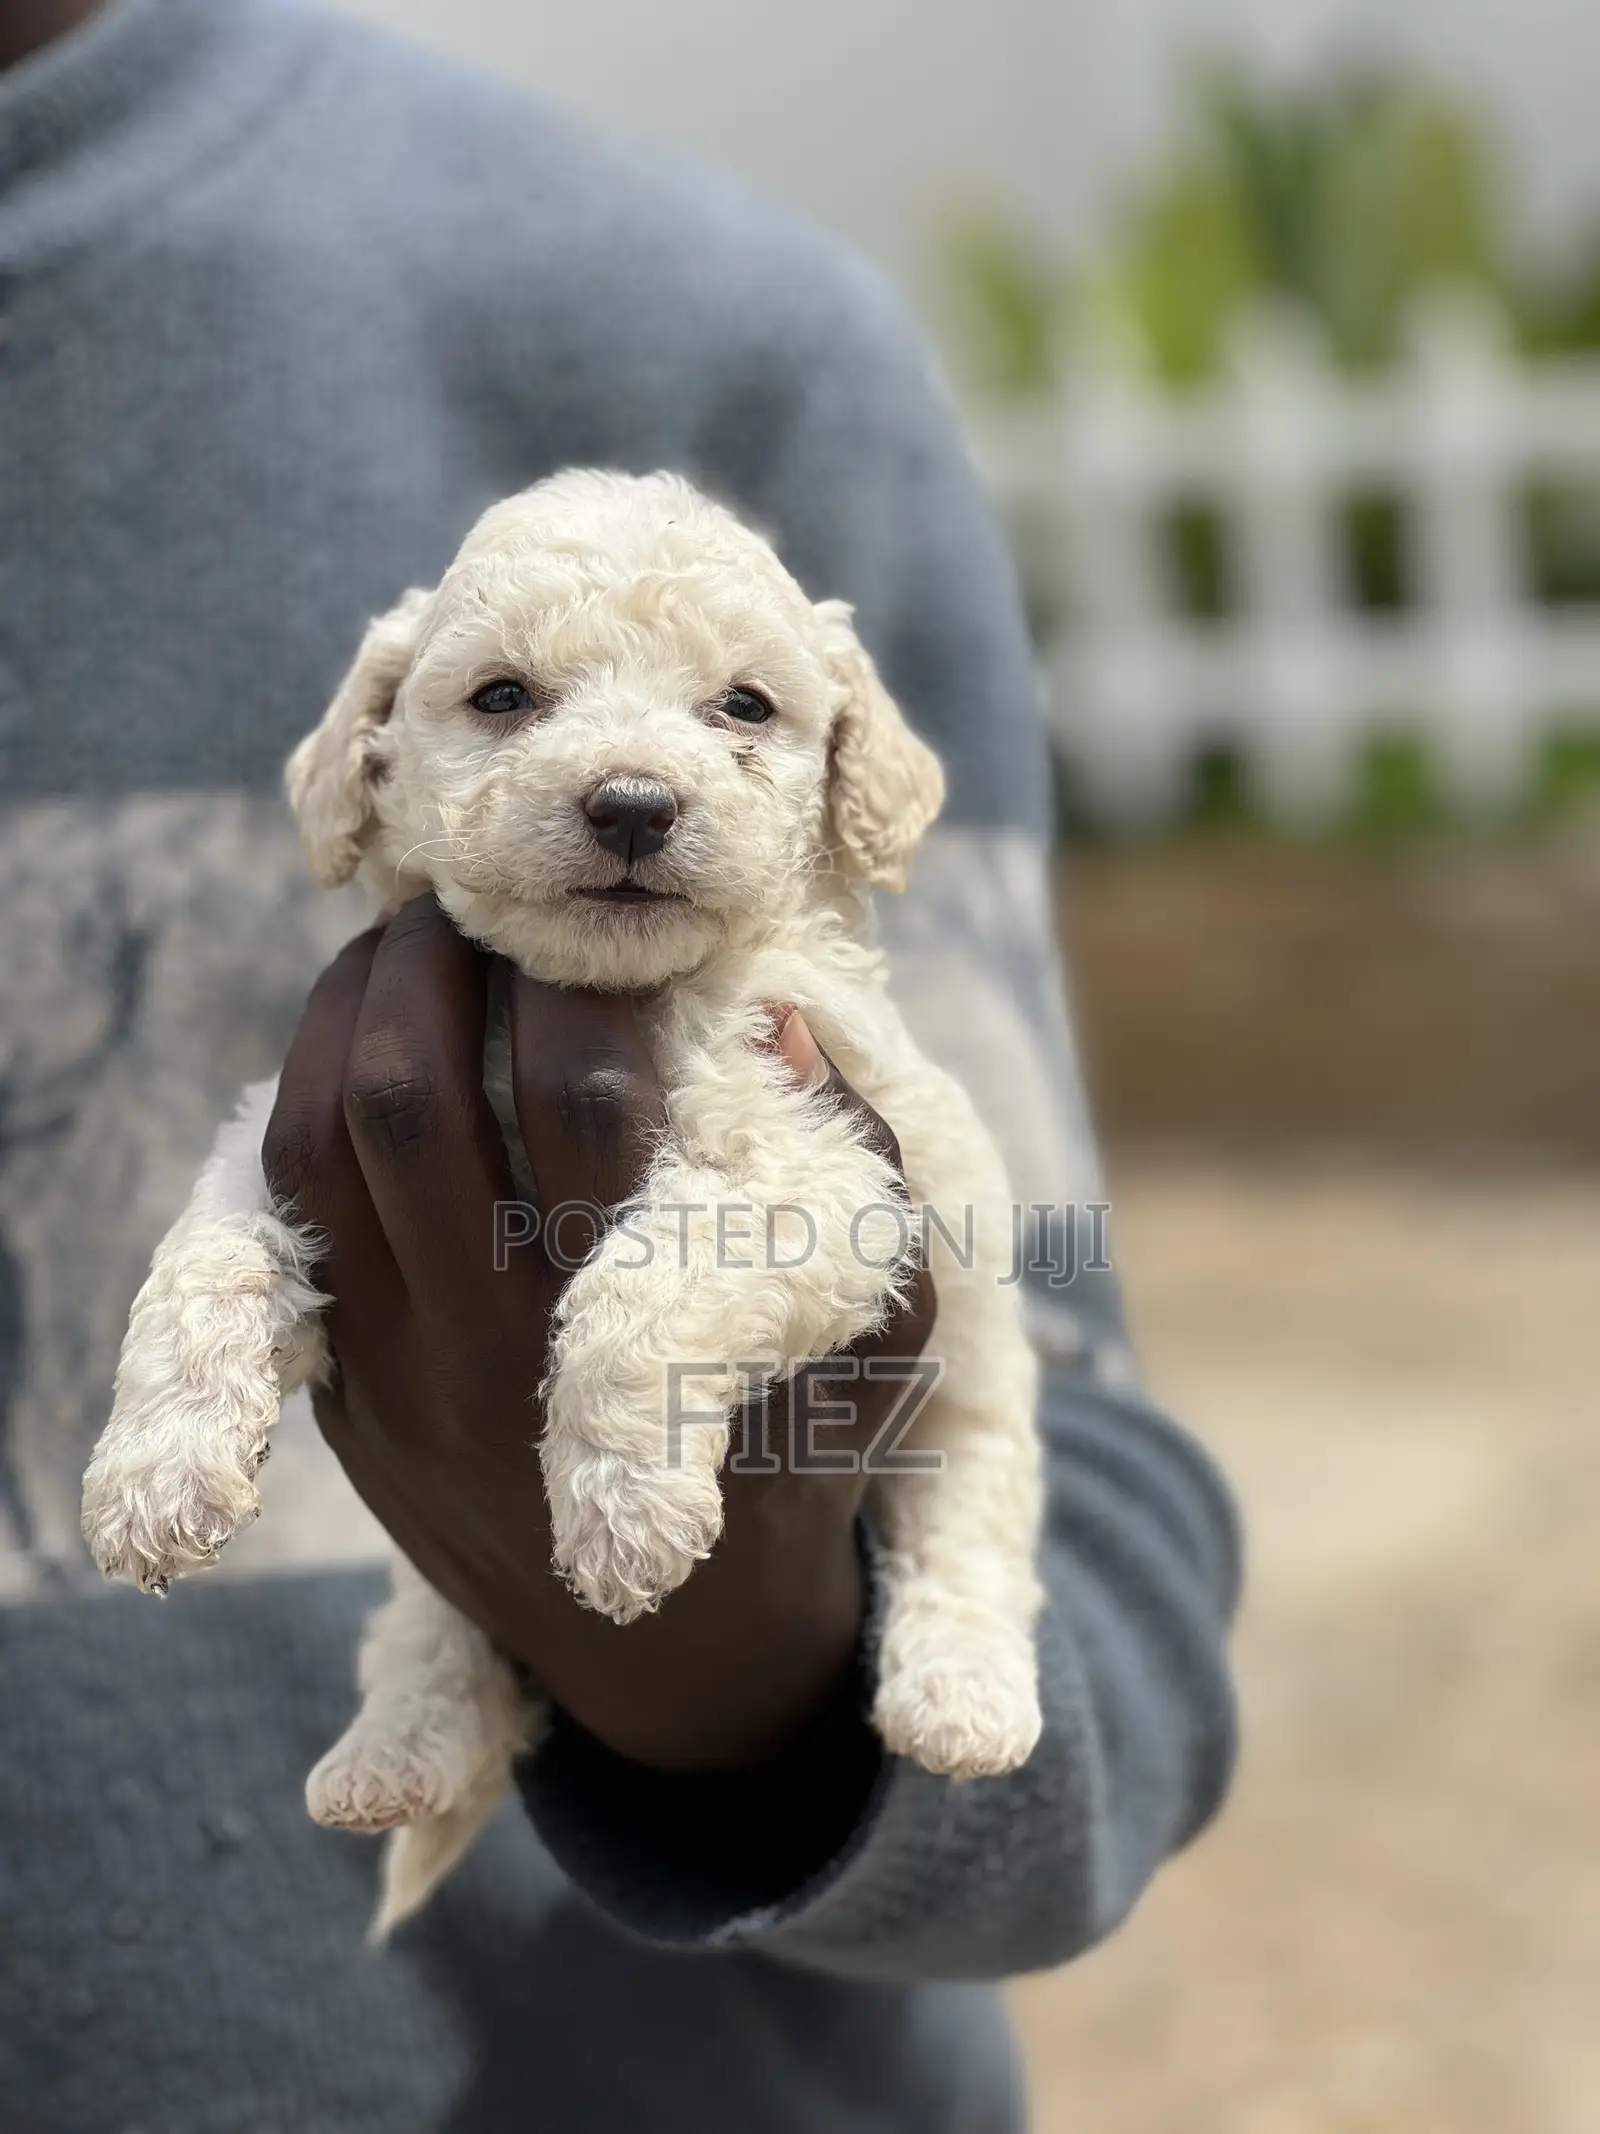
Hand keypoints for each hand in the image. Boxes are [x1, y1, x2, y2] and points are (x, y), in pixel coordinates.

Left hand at [262, 896, 935, 1772]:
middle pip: (405, 1100)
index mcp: (627, 1326)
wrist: (683, 1653)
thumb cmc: (804, 1465)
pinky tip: (361, 1041)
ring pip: (313, 1150)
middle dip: (433, 964)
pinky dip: (301, 1103)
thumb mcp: (882, 1339)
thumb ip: (860, 1176)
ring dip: (343, 1018)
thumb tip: (775, 1018)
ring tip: (404, 942)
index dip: (578, 975)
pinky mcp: (348, 1400)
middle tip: (476, 893)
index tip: (602, 918)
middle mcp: (486, 1354)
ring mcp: (395, 1382)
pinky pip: (277, 1224)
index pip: (575, 1093)